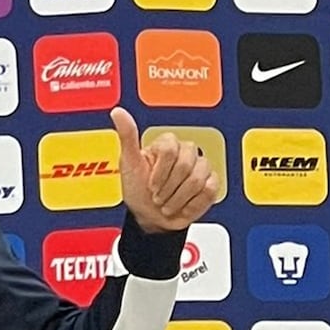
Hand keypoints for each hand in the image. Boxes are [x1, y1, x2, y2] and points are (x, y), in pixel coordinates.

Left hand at [110, 106, 218, 233]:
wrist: (149, 217)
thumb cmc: (137, 190)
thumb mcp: (128, 163)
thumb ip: (127, 136)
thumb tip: (118, 112)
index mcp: (166, 145)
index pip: (170, 150)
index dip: (159, 172)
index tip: (150, 183)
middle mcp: (185, 153)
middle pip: (185, 165)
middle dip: (168, 188)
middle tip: (158, 195)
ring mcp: (200, 167)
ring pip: (197, 180)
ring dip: (177, 198)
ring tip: (167, 202)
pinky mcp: (211, 183)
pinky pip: (209, 190)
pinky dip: (192, 204)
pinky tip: (181, 205)